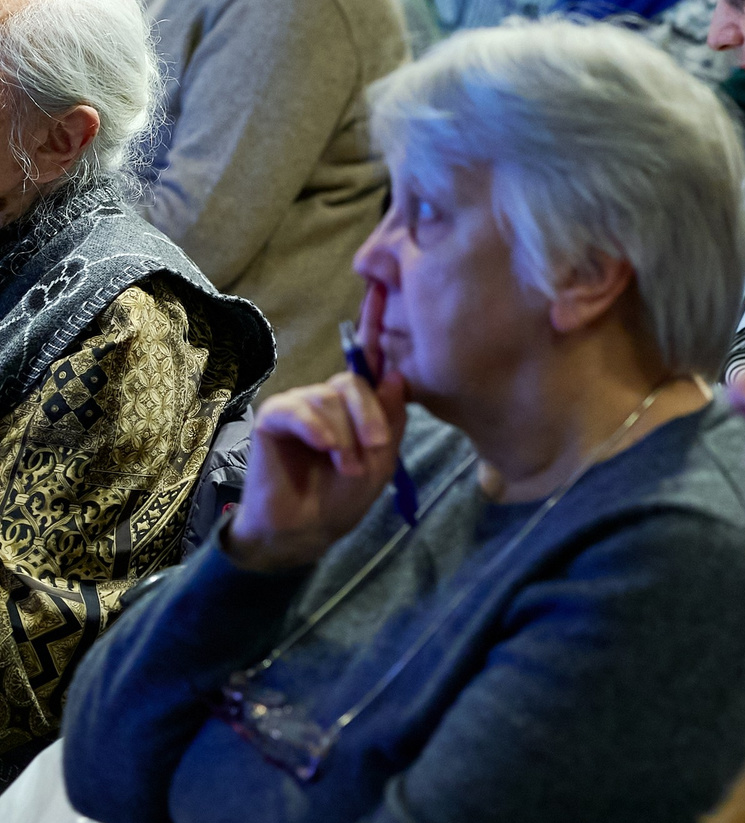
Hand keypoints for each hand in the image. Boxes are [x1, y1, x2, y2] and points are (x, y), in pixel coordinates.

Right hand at [226, 285, 407, 571]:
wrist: (308, 529)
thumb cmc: (345, 494)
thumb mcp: (382, 457)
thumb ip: (390, 416)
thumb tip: (394, 372)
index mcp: (357, 402)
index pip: (369, 365)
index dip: (375, 330)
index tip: (382, 292)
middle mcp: (328, 396)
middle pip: (354, 383)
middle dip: (370, 417)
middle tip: (376, 449)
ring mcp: (299, 403)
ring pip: (330, 400)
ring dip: (345, 437)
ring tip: (347, 468)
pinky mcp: (273, 417)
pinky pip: (298, 411)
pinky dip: (317, 430)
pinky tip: (326, 449)